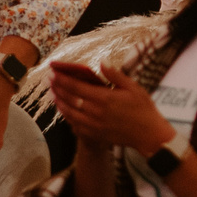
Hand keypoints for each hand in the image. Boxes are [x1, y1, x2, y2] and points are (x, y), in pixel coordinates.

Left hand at [52, 62, 174, 157]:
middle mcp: (95, 111)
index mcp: (104, 97)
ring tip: (53, 94)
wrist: (148, 134)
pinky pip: (75, 125)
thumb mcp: (133, 87)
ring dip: (59, 102)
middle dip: (57, 88)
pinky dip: (67, 116)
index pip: (77, 86)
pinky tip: (64, 111)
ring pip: (69, 112)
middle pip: (70, 98)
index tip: (53, 72)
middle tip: (49, 80)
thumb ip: (115, 75)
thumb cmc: (143, 108)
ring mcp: (94, 124)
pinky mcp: (95, 134)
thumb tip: (102, 62)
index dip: (62, 79)